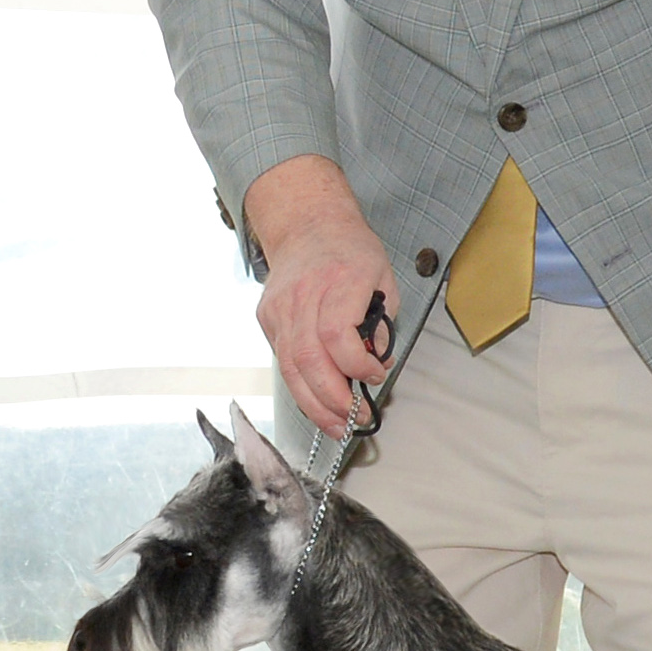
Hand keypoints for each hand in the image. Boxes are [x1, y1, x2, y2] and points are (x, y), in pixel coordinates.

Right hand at [244, 153, 400, 436]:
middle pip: (309, 359)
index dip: (356, 365)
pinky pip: (282, 361)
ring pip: (290, 367)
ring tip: (335, 425)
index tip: (374, 376)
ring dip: (314, 404)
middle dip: (332, 399)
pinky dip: (301, 387)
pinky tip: (318, 402)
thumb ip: (382, 324)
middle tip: (353, 421)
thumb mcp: (384, 280)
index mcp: (339, 279)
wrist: (307, 225)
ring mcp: (280, 308)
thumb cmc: (352, 252)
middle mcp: (303, 295)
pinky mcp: (267, 317)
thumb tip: (374, 365)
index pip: (337, 335)